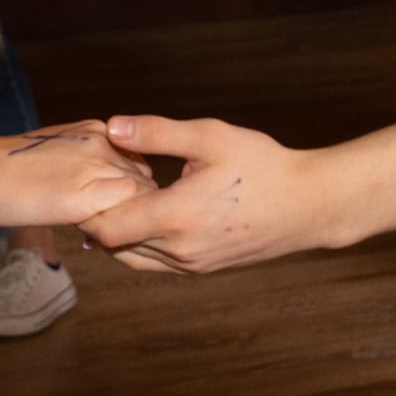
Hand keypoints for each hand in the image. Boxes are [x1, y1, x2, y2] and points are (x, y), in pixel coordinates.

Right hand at [0, 121, 154, 229]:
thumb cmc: (9, 168)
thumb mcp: (59, 152)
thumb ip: (88, 164)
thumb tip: (108, 190)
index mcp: (98, 131)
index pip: (137, 165)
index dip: (131, 195)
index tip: (116, 215)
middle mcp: (103, 143)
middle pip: (145, 182)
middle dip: (136, 209)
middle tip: (115, 233)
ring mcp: (96, 167)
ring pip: (139, 199)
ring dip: (128, 222)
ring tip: (104, 238)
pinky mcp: (85, 196)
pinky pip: (124, 216)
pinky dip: (117, 231)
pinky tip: (93, 240)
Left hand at [82, 114, 343, 272]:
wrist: (309, 205)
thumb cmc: (262, 165)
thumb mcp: (210, 137)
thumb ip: (157, 133)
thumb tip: (112, 127)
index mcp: (176, 217)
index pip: (106, 228)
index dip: (88, 208)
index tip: (86, 180)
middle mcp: (180, 249)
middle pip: (114, 246)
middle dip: (100, 218)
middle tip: (97, 186)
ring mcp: (192, 264)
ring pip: (134, 258)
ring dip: (121, 233)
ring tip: (122, 198)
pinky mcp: (203, 269)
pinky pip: (158, 263)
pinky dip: (143, 242)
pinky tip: (149, 212)